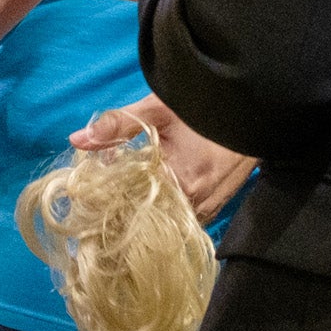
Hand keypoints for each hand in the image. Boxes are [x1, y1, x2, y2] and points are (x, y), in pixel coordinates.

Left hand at [72, 95, 256, 221]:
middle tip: (102, 193)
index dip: (105, 197)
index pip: (129, 204)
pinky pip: (180, 221)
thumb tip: (76, 139)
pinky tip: (151, 197)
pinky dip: (163, 211)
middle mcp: (194, 205)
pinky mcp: (214, 211)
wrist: (255, 112)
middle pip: (146, 218)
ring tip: (124, 196)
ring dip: (143, 211)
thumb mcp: (158, 110)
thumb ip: (117, 125)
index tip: (88, 188)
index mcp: (178, 182)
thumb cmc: (203, 108)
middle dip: (122, 208)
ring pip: (163, 222)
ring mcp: (206, 211)